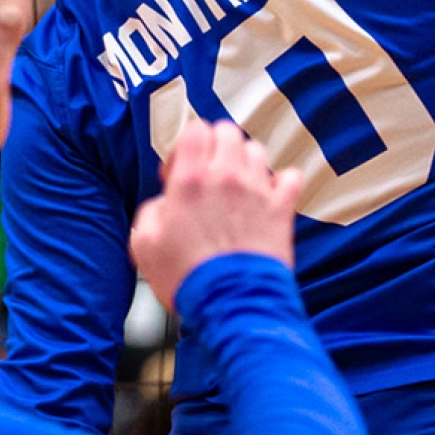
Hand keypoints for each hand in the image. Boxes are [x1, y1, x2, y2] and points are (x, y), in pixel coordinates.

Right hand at [131, 120, 301, 308]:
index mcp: (191, 180)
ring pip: (256, 150)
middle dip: (215, 147)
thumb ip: (149, 212)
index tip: (179, 171)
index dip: (186, 145)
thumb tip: (163, 202)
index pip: (195, 129)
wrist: (230, 305)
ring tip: (236, 187)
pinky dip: (281, 182)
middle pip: (227, 132)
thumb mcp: (143, 246)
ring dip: (244, 162)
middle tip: (207, 175)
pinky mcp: (282, 207)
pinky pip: (291, 177)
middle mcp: (227, 176)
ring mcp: (258, 189)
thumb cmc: (185, 277)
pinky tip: (269, 197)